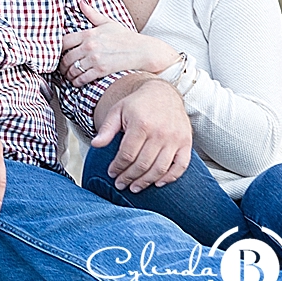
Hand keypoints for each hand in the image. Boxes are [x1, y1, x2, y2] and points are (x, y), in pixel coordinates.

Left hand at [60, 3, 181, 86]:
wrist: (142, 50)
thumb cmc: (125, 37)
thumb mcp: (108, 22)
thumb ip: (92, 14)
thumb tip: (81, 2)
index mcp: (88, 33)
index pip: (63, 42)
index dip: (58, 50)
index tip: (59, 54)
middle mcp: (89, 45)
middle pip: (66, 58)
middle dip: (62, 66)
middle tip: (62, 69)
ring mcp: (95, 58)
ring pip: (72, 70)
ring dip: (69, 75)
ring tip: (69, 76)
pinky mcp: (101, 70)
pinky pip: (82, 78)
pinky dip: (77, 82)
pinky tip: (77, 82)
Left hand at [91, 77, 191, 192]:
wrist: (163, 93)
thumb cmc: (137, 104)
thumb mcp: (118, 111)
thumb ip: (107, 129)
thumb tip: (95, 145)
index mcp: (141, 124)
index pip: (127, 154)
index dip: (118, 167)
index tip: (111, 173)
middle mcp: (160, 132)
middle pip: (143, 164)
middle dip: (129, 178)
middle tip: (120, 184)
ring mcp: (175, 138)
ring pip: (160, 168)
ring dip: (146, 182)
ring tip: (135, 187)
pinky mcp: (186, 142)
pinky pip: (181, 166)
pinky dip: (170, 178)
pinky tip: (158, 183)